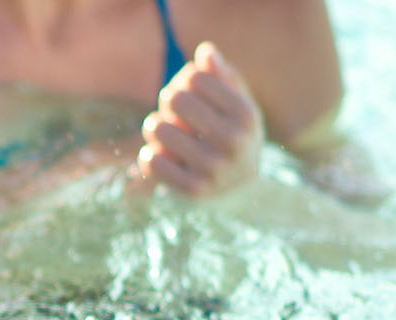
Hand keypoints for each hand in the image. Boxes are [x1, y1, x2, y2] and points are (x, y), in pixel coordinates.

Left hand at [133, 42, 264, 198]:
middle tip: (173, 111)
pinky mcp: (194, 191)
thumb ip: (222, 74)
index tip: (190, 90)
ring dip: (155, 127)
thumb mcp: (237, 102)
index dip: (184, 79)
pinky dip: (150, 155)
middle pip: (174, 99)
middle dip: (167, 100)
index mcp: (246, 114)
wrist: (243, 191)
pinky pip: (152, 162)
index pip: (195, 77)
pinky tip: (160, 155)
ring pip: (158, 129)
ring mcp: (215, 169)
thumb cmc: (233, 133)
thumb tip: (205, 51)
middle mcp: (234, 141)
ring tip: (164, 131)